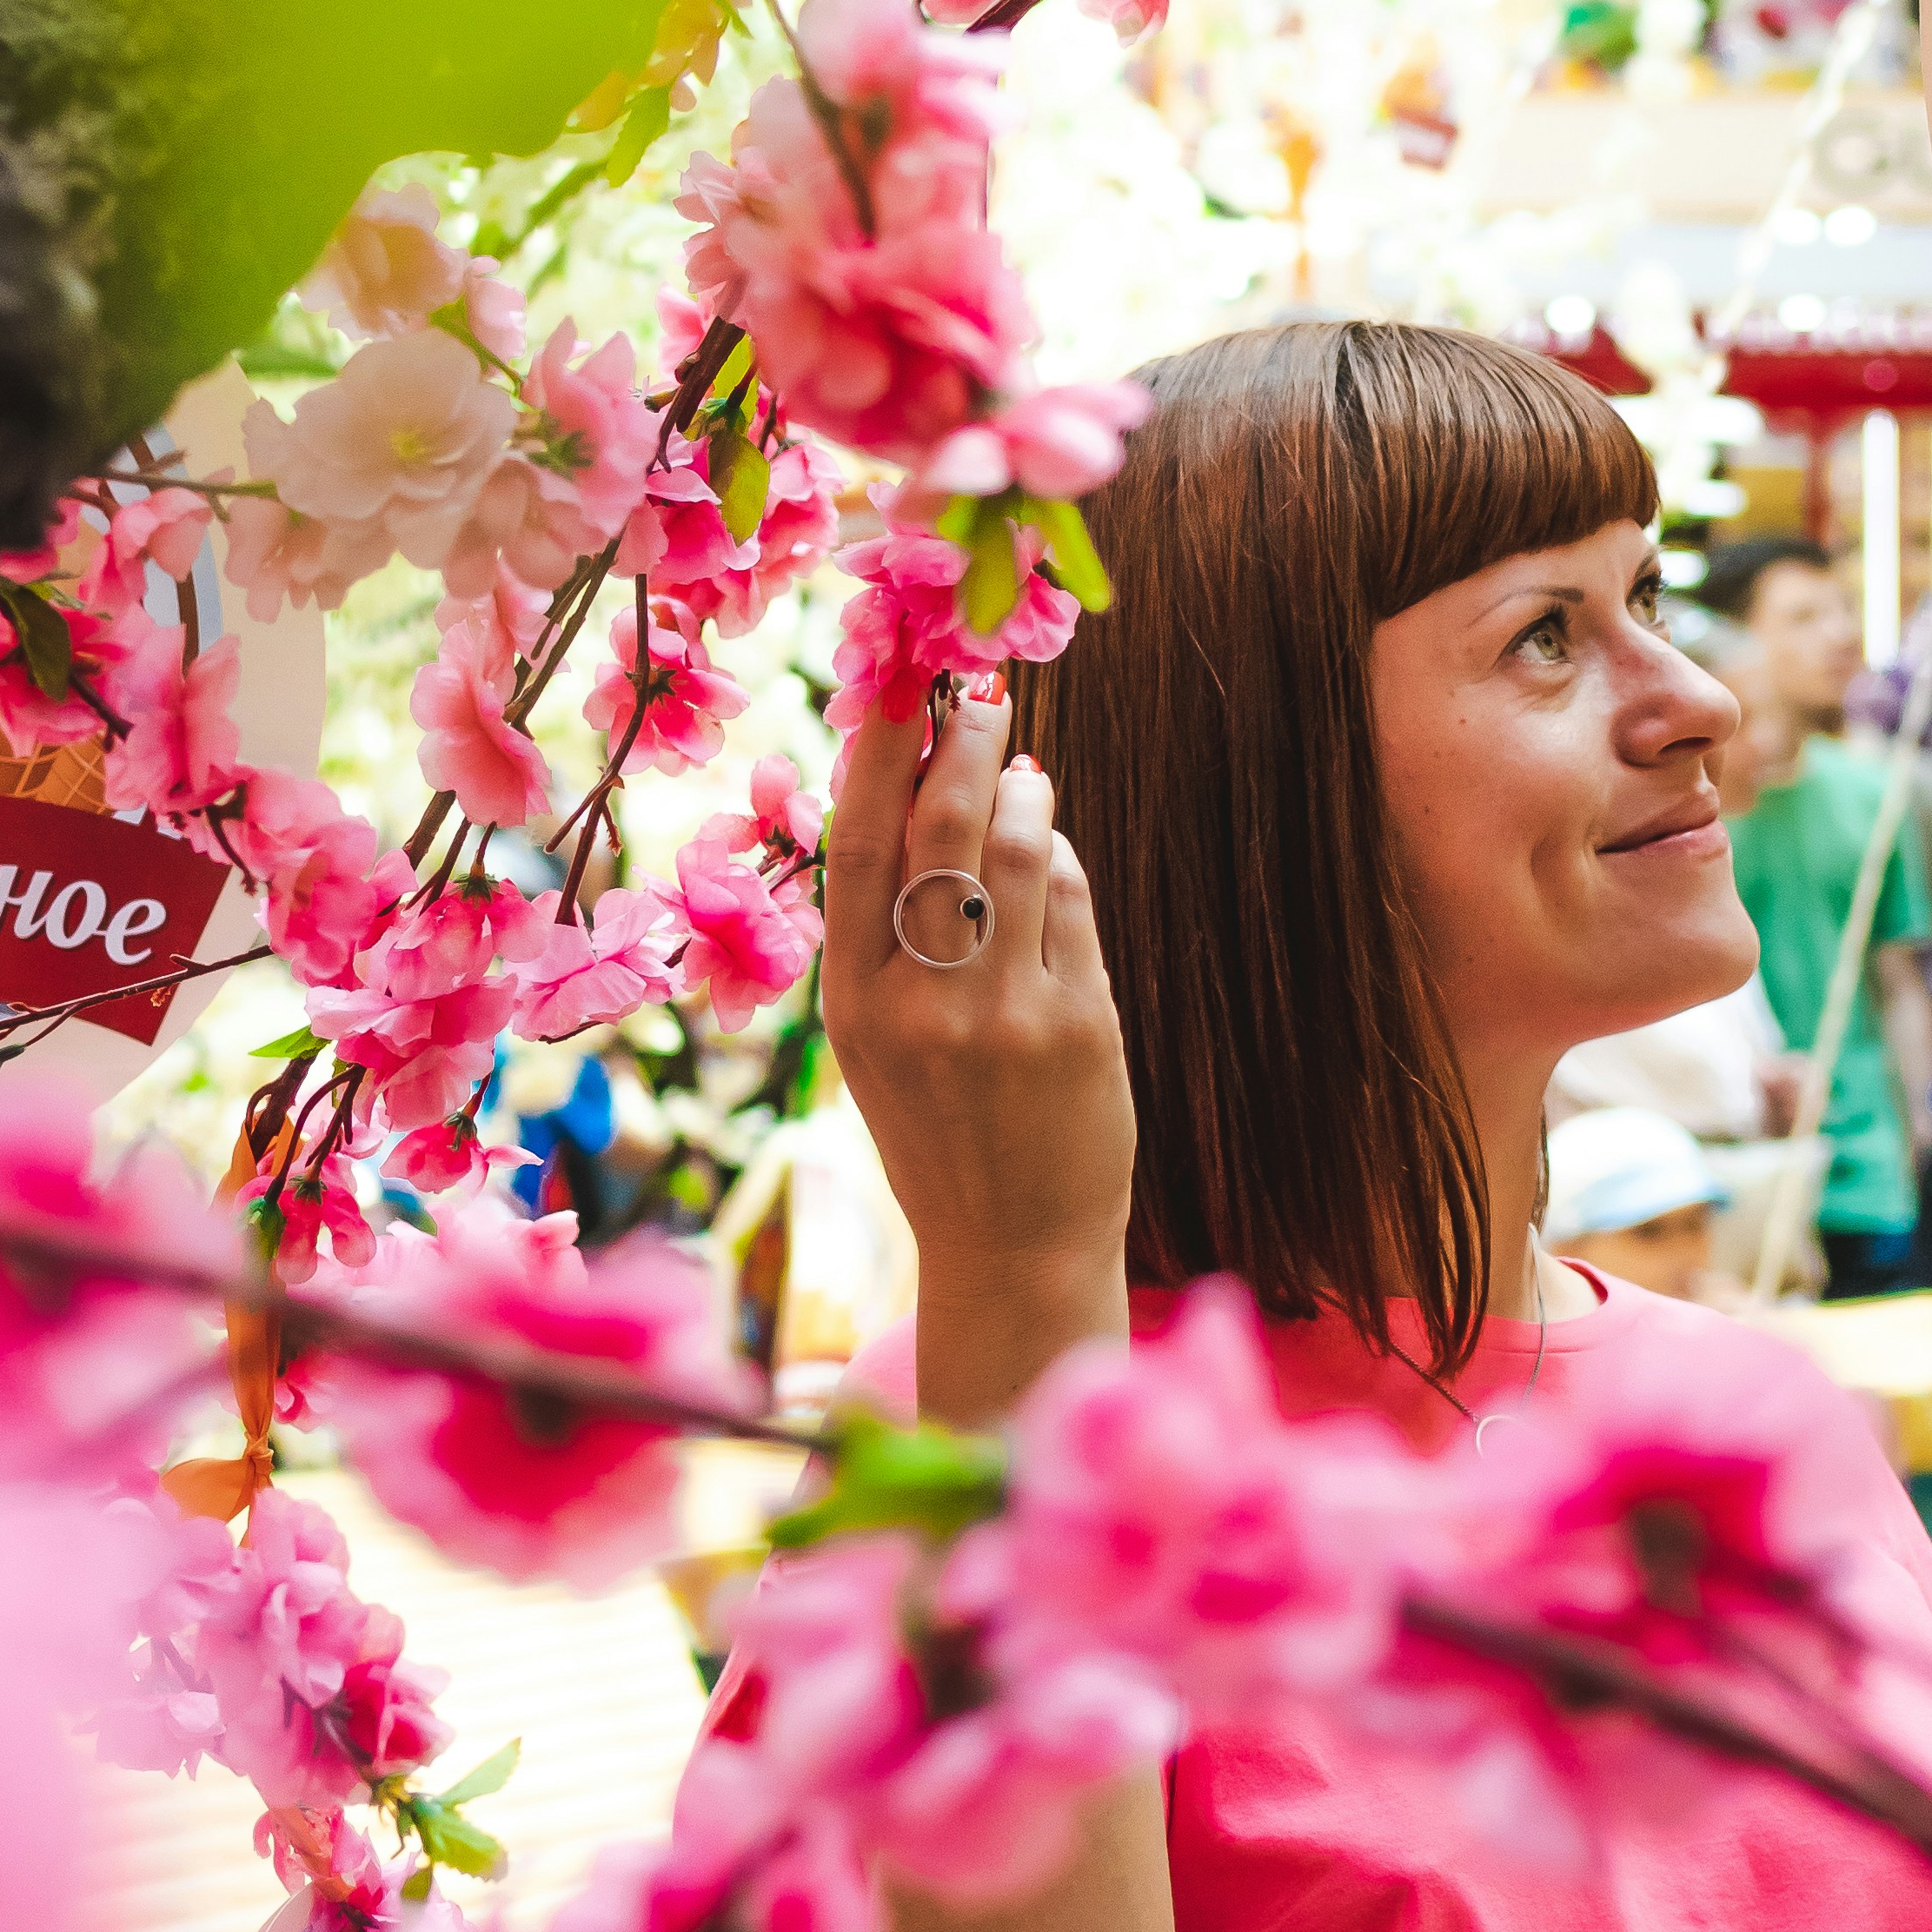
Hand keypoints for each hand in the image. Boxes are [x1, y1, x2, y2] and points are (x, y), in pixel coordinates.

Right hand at [822, 689, 1136, 1422]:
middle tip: (979, 690)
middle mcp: (922, 1001)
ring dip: (1022, 790)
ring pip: (1021, 849)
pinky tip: (1052, 847)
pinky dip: (1062, 858)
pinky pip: (1074, 901)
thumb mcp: (876, 1041)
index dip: (877, 751)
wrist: (1011, 1249)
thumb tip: (932, 787)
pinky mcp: (1079, 1023)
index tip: (894, 681)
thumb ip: (890, 932)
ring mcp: (1005, 1012)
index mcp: (851, 1001)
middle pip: (944, 826)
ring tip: (1020, 773)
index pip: (858, 843)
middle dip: (964, 739)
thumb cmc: (938, 1129)